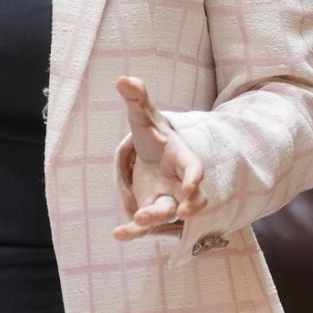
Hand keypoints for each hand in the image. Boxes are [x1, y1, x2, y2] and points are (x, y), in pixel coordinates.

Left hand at [113, 76, 207, 240]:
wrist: (152, 153)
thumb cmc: (153, 134)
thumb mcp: (144, 115)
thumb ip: (137, 98)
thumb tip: (122, 79)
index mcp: (181, 157)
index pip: (194, 168)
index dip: (195, 178)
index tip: (192, 188)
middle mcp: (178, 182)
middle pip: (187, 199)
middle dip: (182, 207)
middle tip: (176, 213)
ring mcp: (166, 198)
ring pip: (166, 214)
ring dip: (155, 219)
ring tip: (137, 222)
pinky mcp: (150, 209)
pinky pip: (145, 226)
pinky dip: (134, 232)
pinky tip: (118, 234)